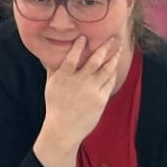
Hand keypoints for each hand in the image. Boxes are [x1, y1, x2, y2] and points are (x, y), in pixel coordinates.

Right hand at [41, 35, 119, 151]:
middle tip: (113, 38)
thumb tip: (48, 55)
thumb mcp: (50, 86)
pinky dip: (113, 74)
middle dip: (105, 48)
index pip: (72, 57)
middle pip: (95, 61)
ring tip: (119, 50)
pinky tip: (115, 67)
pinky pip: (109, 83)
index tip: (84, 37)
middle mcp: (79, 82)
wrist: (63, 128)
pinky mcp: (100, 99)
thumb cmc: (55, 106)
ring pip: (106, 70)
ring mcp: (91, 90)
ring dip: (113, 58)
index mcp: (64, 77)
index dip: (78, 47)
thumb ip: (52, 69)